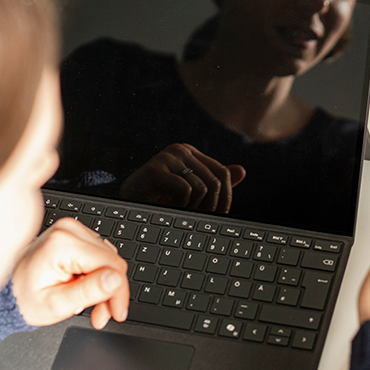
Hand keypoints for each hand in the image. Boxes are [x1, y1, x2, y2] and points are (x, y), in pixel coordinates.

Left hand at [12, 217, 129, 328]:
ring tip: (91, 305)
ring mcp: (71, 230)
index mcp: (62, 245)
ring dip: (106, 285)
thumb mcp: (57, 304)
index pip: (111, 265)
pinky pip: (100, 255)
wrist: (9, 291)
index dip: (119, 292)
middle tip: (102, 314)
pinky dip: (99, 275)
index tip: (117, 313)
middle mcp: (68, 231)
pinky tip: (87, 289)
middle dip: (112, 292)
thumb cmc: (25, 298)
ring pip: (109, 259)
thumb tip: (116, 280)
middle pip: (112, 261)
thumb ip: (89, 292)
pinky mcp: (74, 235)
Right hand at [120, 143, 245, 212]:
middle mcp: (180, 150)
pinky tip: (168, 208)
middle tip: (196, 218)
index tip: (217, 216)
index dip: (225, 198)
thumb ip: (214, 181)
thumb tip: (242, 170)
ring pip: (202, 187)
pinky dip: (181, 206)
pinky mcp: (154, 170)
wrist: (127, 210)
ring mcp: (167, 158)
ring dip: (194, 208)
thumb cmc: (159, 202)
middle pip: (215, 181)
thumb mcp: (191, 193)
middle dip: (211, 206)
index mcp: (191, 154)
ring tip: (179, 211)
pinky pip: (185, 190)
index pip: (223, 173)